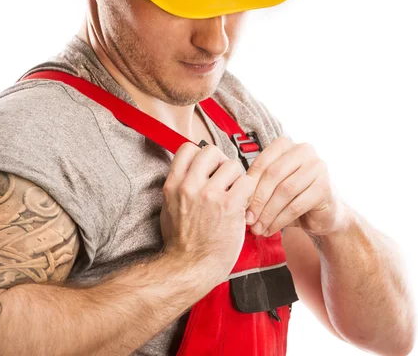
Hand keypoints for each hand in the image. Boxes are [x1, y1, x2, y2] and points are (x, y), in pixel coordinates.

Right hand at [160, 142, 257, 284]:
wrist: (190, 267)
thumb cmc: (181, 243)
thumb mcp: (168, 208)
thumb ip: (179, 187)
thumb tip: (190, 172)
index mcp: (173, 185)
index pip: (188, 149)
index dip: (201, 155)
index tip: (207, 167)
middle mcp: (190, 186)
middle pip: (211, 151)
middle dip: (221, 163)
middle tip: (224, 179)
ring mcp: (210, 195)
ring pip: (232, 165)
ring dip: (237, 178)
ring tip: (235, 194)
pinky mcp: (230, 206)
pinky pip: (247, 182)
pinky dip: (249, 192)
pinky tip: (243, 204)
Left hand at [244, 136, 347, 237]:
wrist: (324, 213)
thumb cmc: (293, 197)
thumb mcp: (272, 186)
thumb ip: (256, 185)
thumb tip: (235, 198)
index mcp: (285, 145)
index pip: (262, 162)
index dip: (248, 185)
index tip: (238, 203)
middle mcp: (303, 150)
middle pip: (273, 175)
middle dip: (258, 200)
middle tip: (247, 219)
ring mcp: (317, 167)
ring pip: (285, 191)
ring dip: (268, 213)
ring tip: (258, 228)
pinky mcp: (325, 187)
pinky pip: (296, 205)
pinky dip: (280, 220)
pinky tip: (270, 229)